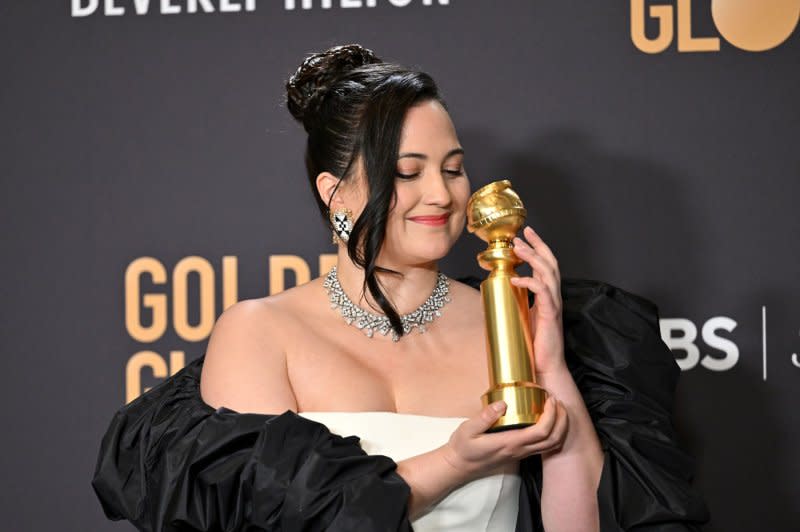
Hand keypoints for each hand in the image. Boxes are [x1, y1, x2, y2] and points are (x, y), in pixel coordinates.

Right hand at [441, 398, 568, 479]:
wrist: (459, 467)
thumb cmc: (463, 448)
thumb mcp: (467, 430)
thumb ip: (484, 417)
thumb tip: (502, 404)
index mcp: (509, 443)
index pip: (541, 432)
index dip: (551, 415)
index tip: (549, 399)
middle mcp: (519, 450)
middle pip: (553, 440)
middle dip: (562, 420)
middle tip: (557, 401)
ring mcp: (521, 454)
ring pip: (552, 445)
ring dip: (560, 427)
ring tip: (556, 408)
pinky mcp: (519, 454)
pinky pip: (544, 446)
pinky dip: (553, 433)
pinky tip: (545, 420)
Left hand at [510, 226, 565, 375]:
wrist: (545, 367)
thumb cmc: (534, 345)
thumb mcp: (523, 316)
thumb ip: (517, 302)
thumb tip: (499, 291)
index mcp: (548, 295)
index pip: (546, 265)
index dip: (538, 248)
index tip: (526, 235)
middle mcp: (553, 296)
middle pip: (550, 262)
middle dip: (537, 245)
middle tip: (524, 233)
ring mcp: (553, 304)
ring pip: (547, 272)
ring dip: (532, 257)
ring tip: (518, 248)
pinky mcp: (550, 314)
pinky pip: (542, 292)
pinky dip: (529, 282)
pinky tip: (516, 278)